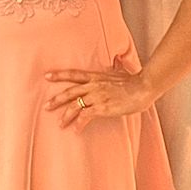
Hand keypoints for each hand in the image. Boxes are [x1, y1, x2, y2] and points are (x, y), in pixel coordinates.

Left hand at [43, 68, 157, 132]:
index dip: (59, 75)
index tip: (47, 76)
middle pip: (70, 92)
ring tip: (60, 123)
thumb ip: (115, 67)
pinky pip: (85, 117)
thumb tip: (118, 59)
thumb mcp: (121, 71)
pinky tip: (76, 130)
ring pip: (74, 105)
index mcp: (96, 76)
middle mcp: (93, 85)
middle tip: (46, 106)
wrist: (143, 87)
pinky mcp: (102, 108)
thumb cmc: (135, 81)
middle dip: (56, 99)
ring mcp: (97, 96)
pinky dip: (79, 124)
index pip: (74, 74)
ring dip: (65, 115)